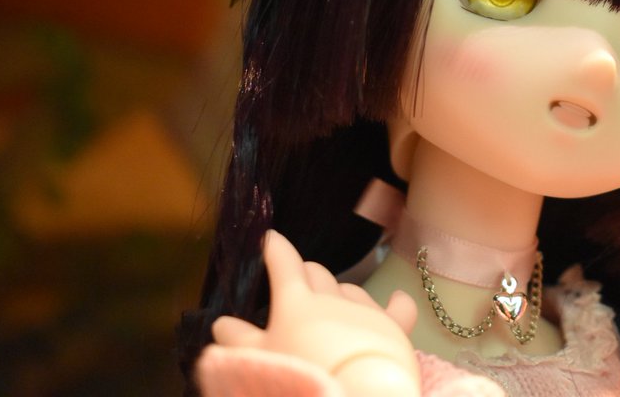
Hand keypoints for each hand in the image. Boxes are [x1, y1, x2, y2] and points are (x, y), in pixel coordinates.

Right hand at [211, 230, 420, 396]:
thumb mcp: (258, 362)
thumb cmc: (300, 375)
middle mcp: (333, 296)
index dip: (275, 248)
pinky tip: (395, 300)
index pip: (284, 262)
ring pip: (351, 287)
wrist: (354, 395)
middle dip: (304, 273)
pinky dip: (395, 303)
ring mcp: (365, 309)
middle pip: (317, 272)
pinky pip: (398, 307)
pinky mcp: (393, 327)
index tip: (269, 239)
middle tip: (295, 287)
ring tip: (330, 312)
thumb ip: (237, 341)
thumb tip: (222, 323)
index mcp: (296, 300)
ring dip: (338, 293)